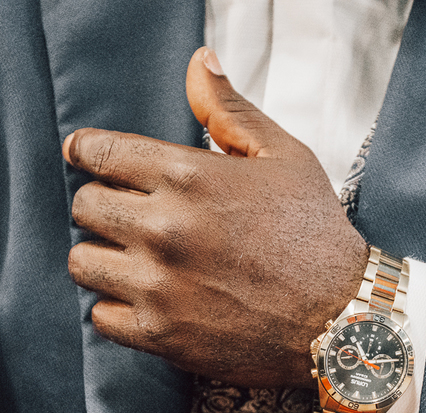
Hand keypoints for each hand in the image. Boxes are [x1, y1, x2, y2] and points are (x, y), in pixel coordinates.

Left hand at [64, 47, 368, 386]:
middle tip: (128, 214)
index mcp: (189, 176)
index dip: (86, 152)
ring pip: (83, 262)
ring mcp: (158, 285)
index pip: (100, 153)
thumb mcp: (284, 158)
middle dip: (101, 205)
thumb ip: (229, 112)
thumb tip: (199, 64)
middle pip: (84, 207)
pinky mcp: (160, 333)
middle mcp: (164, 229)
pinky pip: (101, 316)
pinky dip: (117, 307)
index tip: (84, 157)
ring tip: (133, 258)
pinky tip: (147, 297)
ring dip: (103, 257)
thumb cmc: (315, 236)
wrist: (342, 318)